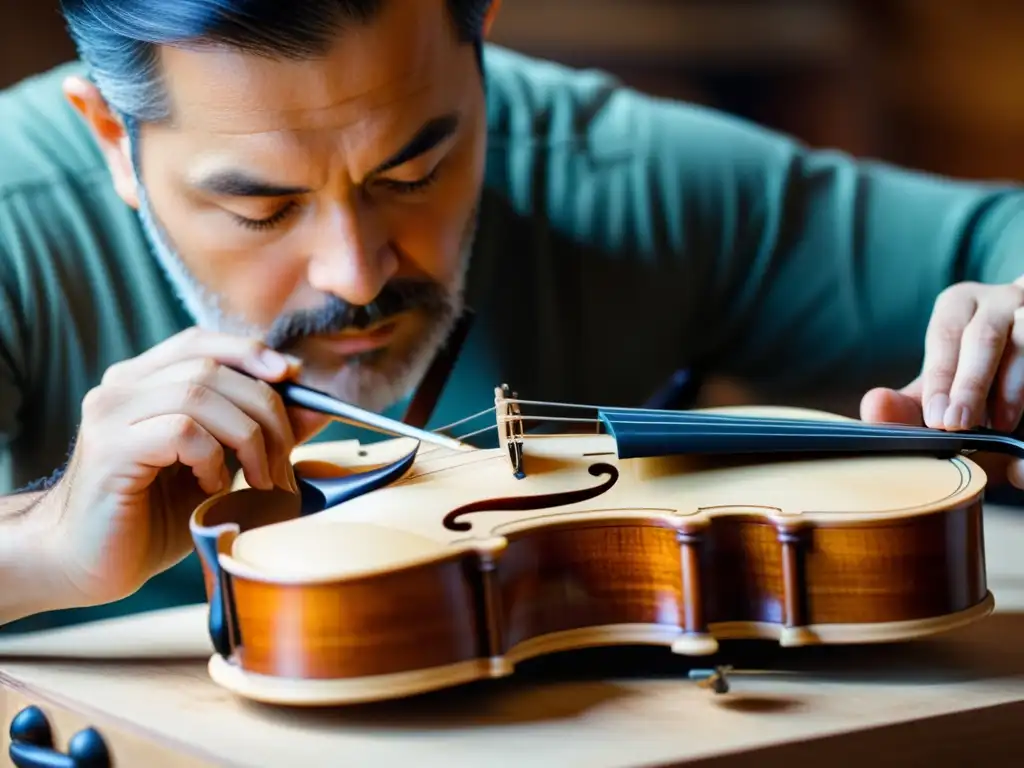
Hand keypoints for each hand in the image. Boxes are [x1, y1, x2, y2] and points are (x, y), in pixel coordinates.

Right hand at [35, 327, 329, 607]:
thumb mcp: (221, 467)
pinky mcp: (110, 448)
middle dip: (266, 410)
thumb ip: (261, 432)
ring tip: (261, 479)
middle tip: (285, 460)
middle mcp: (121, 388)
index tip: (291, 377)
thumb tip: (317, 406)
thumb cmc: (155, 517)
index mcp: (143, 382)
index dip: (250, 352)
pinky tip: (213, 485)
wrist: (88, 565)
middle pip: (212, 369)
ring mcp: (110, 414)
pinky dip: (212, 457)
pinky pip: (181, 431)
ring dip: (248, 437)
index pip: (201, 342)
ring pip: (200, 394)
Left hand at [861, 279, 1023, 484]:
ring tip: (996, 425)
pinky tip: (1016, 418)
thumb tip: (874, 405)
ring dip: (1010, 389)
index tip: (936, 417)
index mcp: (959, 304)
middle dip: (969, 385)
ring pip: (1023, 344)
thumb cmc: (971, 371)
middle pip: (983, 338)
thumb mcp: (940, 384)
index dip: (940, 378)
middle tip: (957, 425)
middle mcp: (998, 300)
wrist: (1023, 362)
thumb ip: (908, 401)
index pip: (945, 335)